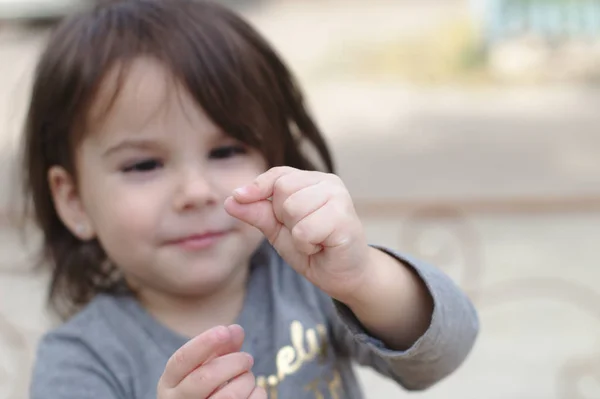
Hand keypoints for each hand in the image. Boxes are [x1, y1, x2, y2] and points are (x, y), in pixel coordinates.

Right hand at [157, 325, 264, 398]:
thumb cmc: (204, 391)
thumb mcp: (204, 368)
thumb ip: (219, 348)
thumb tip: (236, 330)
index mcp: (170, 384)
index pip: (181, 359)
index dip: (203, 343)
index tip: (224, 330)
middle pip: (206, 377)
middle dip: (234, 362)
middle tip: (247, 358)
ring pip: (229, 396)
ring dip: (247, 380)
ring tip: (248, 378)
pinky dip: (257, 393)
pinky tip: (252, 392)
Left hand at [224, 166, 369, 301]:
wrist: (342, 276)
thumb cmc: (313, 249)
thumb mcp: (278, 230)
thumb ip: (258, 213)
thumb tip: (230, 200)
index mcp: (313, 181)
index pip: (278, 174)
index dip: (258, 187)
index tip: (238, 197)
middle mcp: (329, 183)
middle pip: (283, 189)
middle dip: (284, 218)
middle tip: (304, 232)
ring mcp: (340, 198)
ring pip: (293, 208)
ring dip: (297, 234)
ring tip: (314, 240)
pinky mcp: (344, 219)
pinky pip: (305, 230)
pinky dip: (307, 245)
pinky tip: (322, 247)